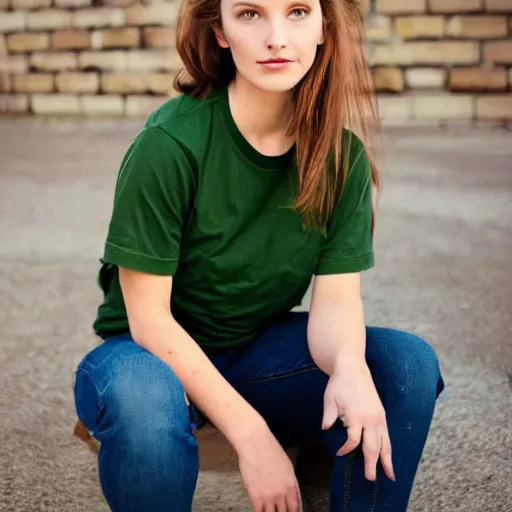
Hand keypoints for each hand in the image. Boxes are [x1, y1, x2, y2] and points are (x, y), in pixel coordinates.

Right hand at [235, 423, 302, 510]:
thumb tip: (290, 494)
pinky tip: (261, 511)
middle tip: (280, 511)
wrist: (255, 442)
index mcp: (292, 484)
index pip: (297, 508)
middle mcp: (283, 493)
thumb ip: (290, 483)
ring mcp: (269, 496)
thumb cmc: (269, 449)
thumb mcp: (287, 465)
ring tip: (270, 510)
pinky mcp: (256, 497)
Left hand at [321, 358, 394, 481]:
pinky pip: (387, 436)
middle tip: (370, 479)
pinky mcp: (382, 415)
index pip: (353, 441)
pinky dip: (389, 449)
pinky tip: (388, 458)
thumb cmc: (339, 383)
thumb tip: (324, 430)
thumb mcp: (329, 399)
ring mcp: (378, 417)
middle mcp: (370, 419)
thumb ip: (328, 416)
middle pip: (373, 447)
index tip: (339, 453)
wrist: (353, 368)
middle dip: (372, 464)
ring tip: (389, 476)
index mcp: (356, 415)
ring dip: (386, 460)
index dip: (346, 450)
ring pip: (385, 443)